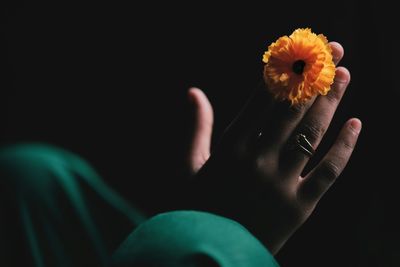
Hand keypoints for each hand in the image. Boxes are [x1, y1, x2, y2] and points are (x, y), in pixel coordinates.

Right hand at [186, 42, 360, 253]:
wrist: (210, 252)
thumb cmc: (197, 207)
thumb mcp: (190, 167)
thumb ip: (196, 127)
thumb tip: (194, 92)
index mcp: (230, 149)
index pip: (262, 100)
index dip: (284, 72)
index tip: (299, 52)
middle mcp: (257, 161)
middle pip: (293, 110)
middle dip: (315, 76)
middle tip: (333, 51)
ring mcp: (280, 185)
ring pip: (312, 133)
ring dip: (332, 101)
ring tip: (344, 75)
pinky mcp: (300, 208)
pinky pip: (329, 172)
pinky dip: (345, 147)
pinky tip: (356, 123)